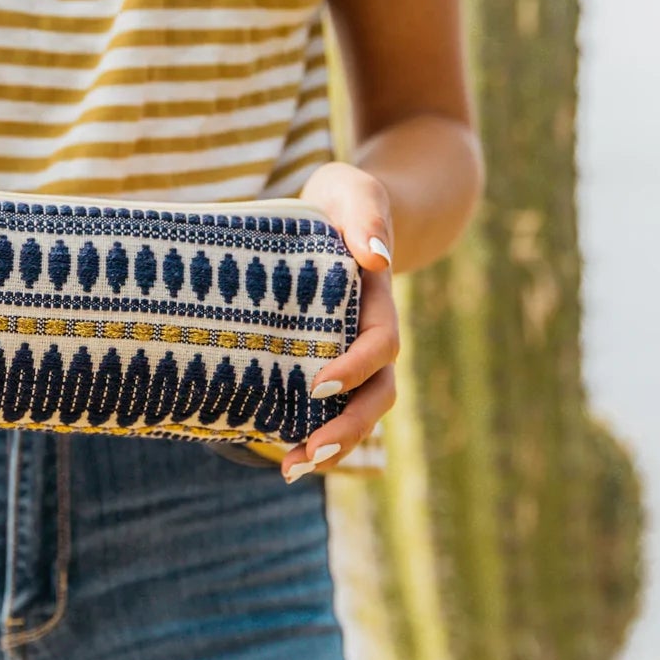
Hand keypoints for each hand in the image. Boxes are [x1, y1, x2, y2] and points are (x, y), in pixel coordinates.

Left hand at [284, 162, 400, 479]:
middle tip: (310, 453)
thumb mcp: (352, 192)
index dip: (355, 368)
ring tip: (292, 468)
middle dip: (349, 429)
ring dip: (332, 444)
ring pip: (357, 410)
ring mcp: (350, 353)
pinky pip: (327, 407)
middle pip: (377, 394)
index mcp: (378, 302)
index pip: (380, 345)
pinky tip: (278, 455)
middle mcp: (368, 336)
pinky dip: (309, 432)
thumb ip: (365, 215)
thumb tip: (376, 257)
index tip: (318, 384)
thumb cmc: (343, 201)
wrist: (342, 211)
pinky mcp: (323, 361)